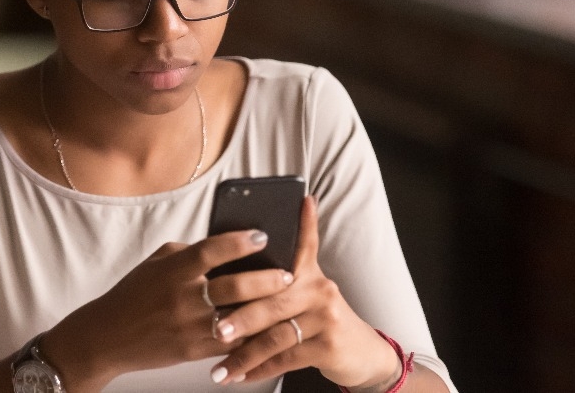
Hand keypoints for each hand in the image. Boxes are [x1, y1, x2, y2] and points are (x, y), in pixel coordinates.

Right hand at [41, 229, 295, 391]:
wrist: (108, 337)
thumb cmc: (133, 294)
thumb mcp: (156, 263)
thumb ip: (189, 253)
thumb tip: (225, 245)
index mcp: (173, 270)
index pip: (212, 250)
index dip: (240, 242)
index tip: (262, 236)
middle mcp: (182, 298)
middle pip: (234, 286)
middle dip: (267, 280)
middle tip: (289, 274)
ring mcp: (189, 327)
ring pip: (238, 318)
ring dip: (266, 310)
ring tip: (286, 302)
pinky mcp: (193, 351)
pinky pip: (231, 344)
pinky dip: (252, 336)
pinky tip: (269, 329)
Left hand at [205, 196, 400, 388]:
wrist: (361, 352)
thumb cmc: (319, 320)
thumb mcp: (306, 292)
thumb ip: (277, 279)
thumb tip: (237, 264)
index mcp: (309, 272)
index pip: (303, 242)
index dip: (302, 221)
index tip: (298, 200)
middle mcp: (320, 289)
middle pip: (273, 300)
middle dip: (240, 317)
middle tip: (213, 328)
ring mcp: (326, 317)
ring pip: (276, 335)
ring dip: (244, 354)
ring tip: (219, 368)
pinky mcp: (328, 345)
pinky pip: (286, 359)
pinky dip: (260, 370)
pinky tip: (240, 377)